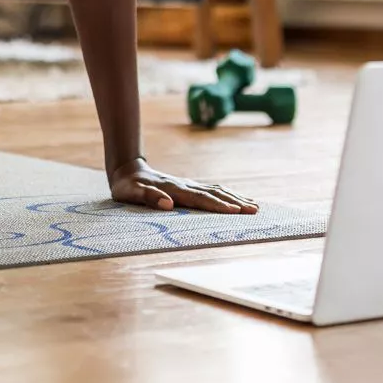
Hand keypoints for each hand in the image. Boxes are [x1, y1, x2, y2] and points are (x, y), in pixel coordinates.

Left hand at [109, 159, 258, 213]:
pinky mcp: (189, 186)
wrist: (127, 170)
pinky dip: (227, 195)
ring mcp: (188, 184)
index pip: (200, 199)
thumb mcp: (130, 193)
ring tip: (254, 205)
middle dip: (235, 202)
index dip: (218, 206)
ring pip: (217, 190)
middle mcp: (185, 185)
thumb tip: (168, 204)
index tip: (235, 211)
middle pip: (214, 194)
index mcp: (174, 189)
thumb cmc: (127, 187)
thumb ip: (148, 197)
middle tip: (255, 210)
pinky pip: (212, 190)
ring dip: (235, 198)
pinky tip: (237, 199)